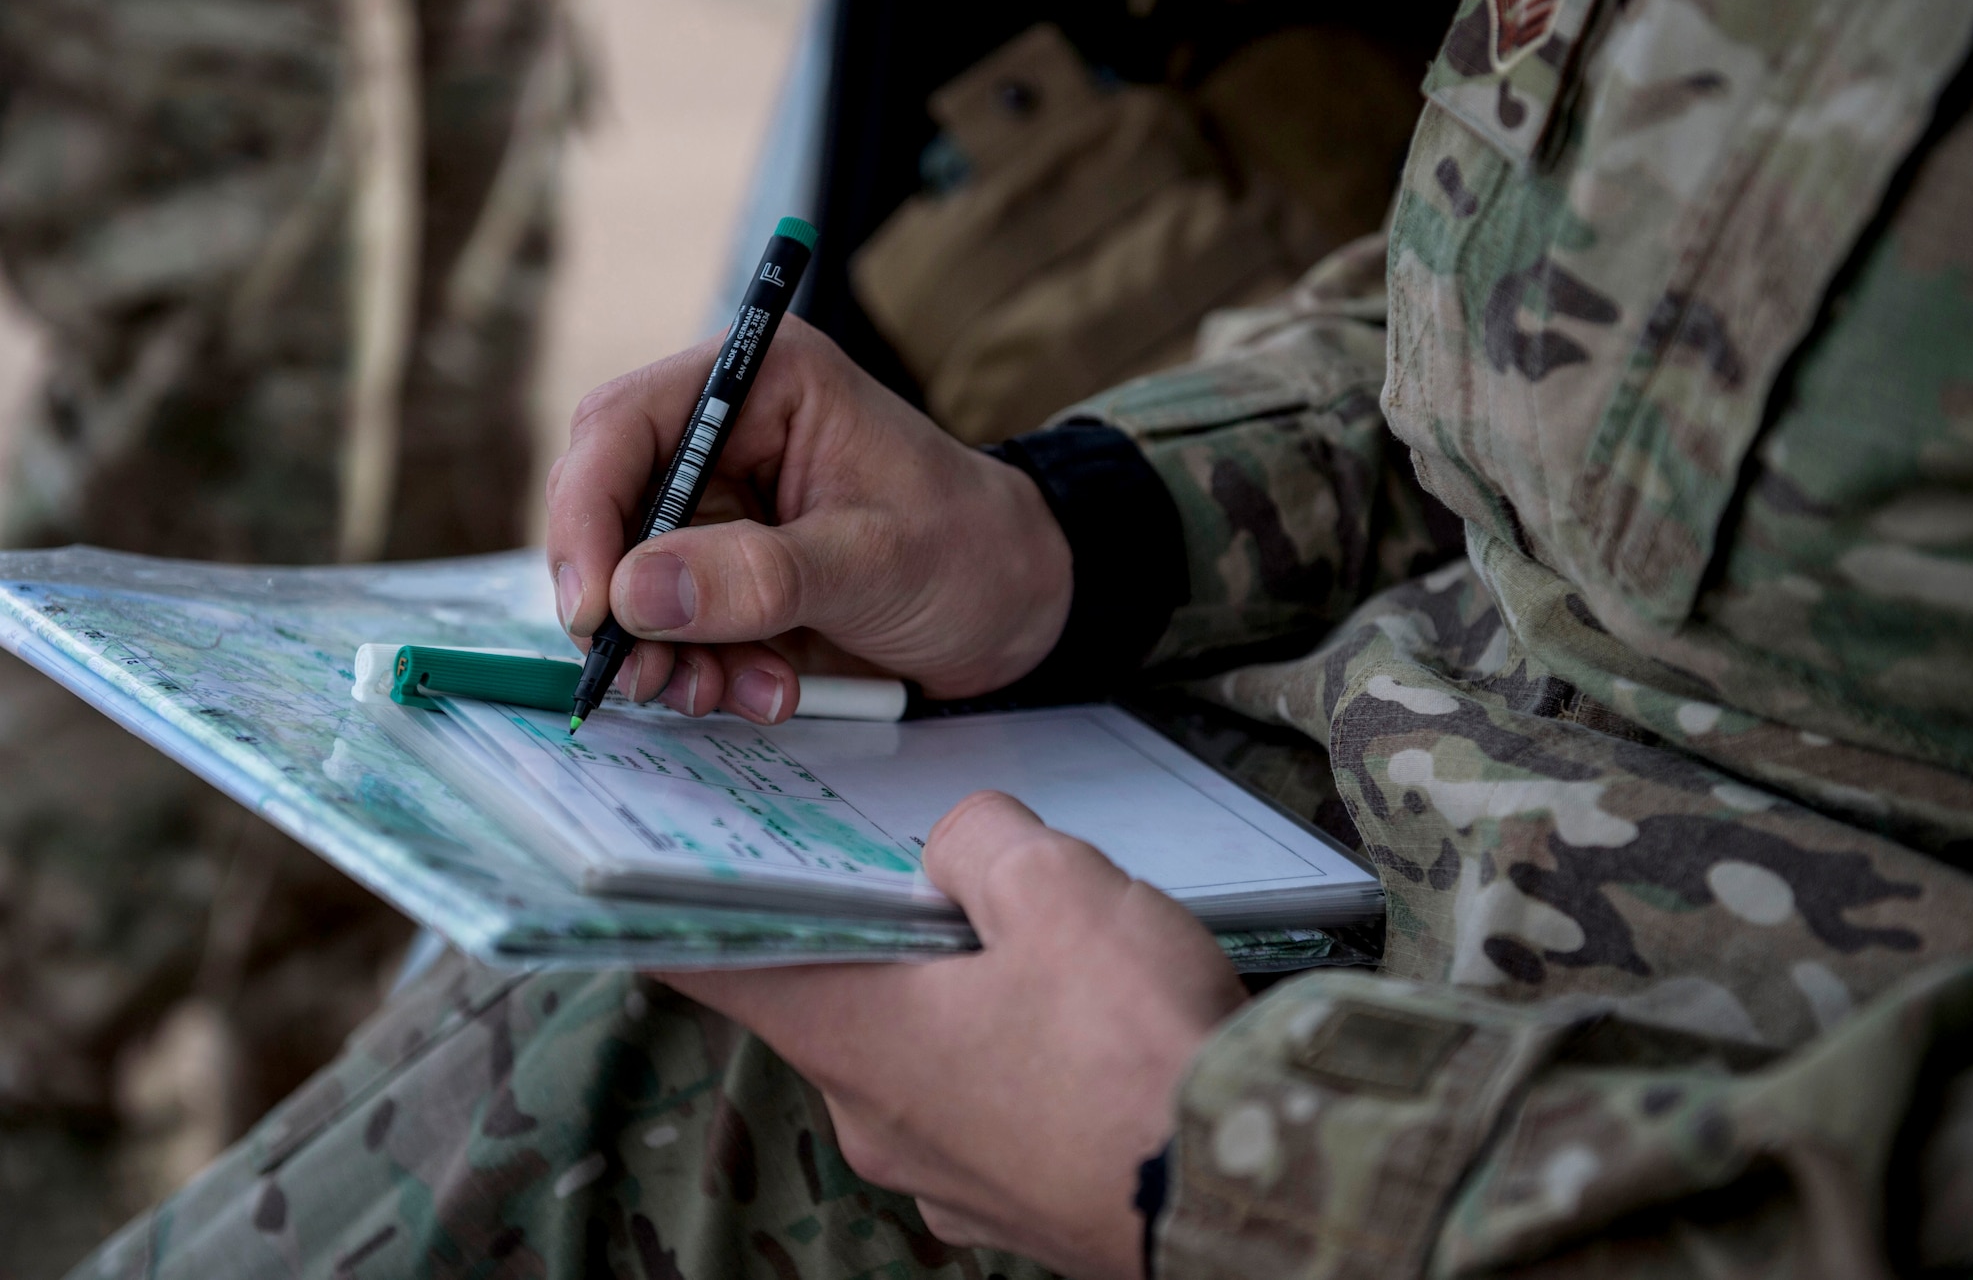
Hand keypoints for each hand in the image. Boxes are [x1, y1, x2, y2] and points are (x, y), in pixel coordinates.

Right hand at [545, 318, 1071, 722]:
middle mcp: (726, 435)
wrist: (1022, 610)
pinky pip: (673, 626)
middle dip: (620, 601)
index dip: (586, 514)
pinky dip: (701, 670)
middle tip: (641, 677)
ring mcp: (723, 509)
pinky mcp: (728, 573)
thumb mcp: (874, 563)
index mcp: (762, 384)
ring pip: (633, 579)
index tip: (593, 607)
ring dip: (664, 652)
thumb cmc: (971, 553)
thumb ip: (759, 576)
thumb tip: (636, 594)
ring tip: (728, 693)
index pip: (625, 426)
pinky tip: (764, 691)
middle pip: (608, 505)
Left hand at [662, 792, 1248, 1279]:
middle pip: (836, 1000)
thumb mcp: (1054, 885)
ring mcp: (943, 1177)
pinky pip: (985, 1109)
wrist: (1246, 1193)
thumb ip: (977, 840)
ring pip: (917, 1056)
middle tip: (945, 881)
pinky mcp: (1014, 1205)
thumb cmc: (1137, 1045)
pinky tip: (1087, 1035)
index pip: (721, 965)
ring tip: (1050, 959)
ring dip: (958, 1001)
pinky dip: (1013, 1063)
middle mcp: (875, 1122)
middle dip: (882, 936)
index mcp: (855, 1038)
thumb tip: (957, 851)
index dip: (686, 908)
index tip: (654, 867)